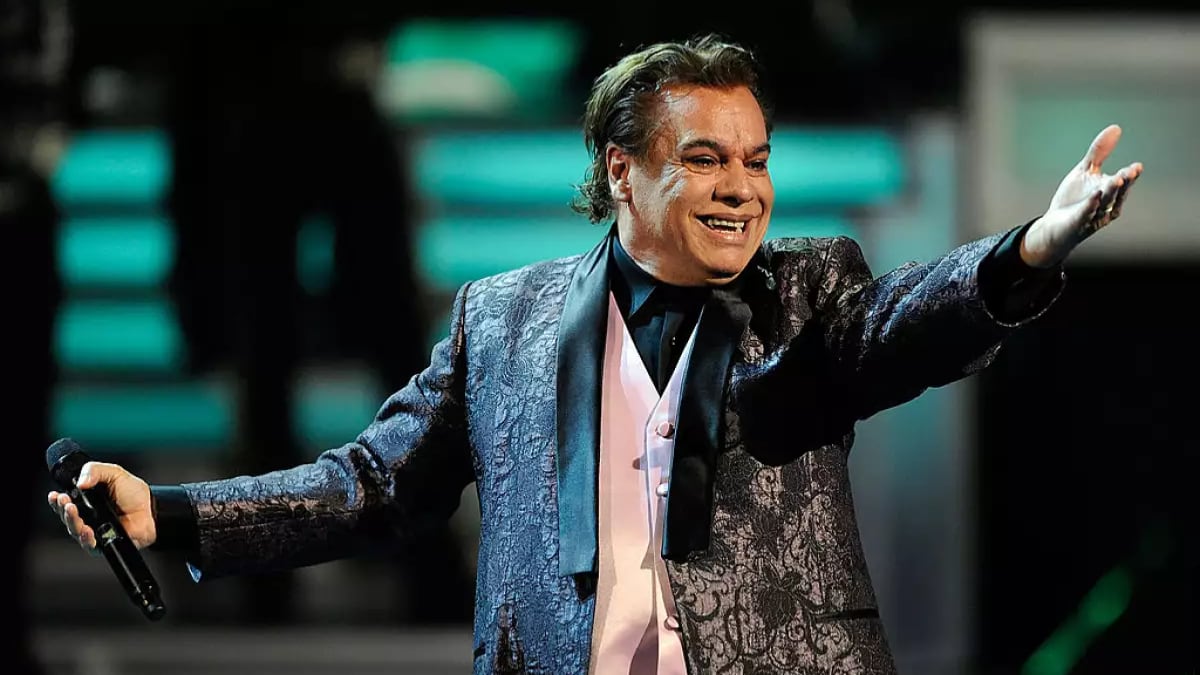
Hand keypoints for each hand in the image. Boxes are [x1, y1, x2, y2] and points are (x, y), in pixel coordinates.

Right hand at [47, 461, 155, 553]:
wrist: (152, 509)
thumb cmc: (134, 493)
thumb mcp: (114, 473)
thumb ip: (95, 470)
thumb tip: (79, 482)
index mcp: (86, 501)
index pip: (65, 502)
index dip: (57, 500)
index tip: (55, 495)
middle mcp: (87, 517)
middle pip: (66, 517)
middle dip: (62, 509)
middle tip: (64, 501)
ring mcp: (94, 531)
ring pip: (74, 530)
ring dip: (70, 521)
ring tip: (72, 511)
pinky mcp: (102, 543)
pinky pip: (89, 544)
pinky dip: (86, 538)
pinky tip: (87, 530)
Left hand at [1020, 124, 1143, 267]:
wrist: (1054, 226)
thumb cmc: (1073, 198)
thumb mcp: (1085, 172)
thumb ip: (1099, 153)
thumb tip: (1116, 128)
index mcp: (1109, 191)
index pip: (1122, 183)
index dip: (1129, 176)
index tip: (1137, 167)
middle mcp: (1105, 204)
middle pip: (1116, 193)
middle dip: (1124, 183)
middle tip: (1131, 173)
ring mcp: (1093, 216)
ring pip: (1104, 203)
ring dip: (1111, 192)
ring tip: (1117, 179)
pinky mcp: (1078, 224)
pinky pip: (1086, 214)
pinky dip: (1091, 205)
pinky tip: (1094, 195)